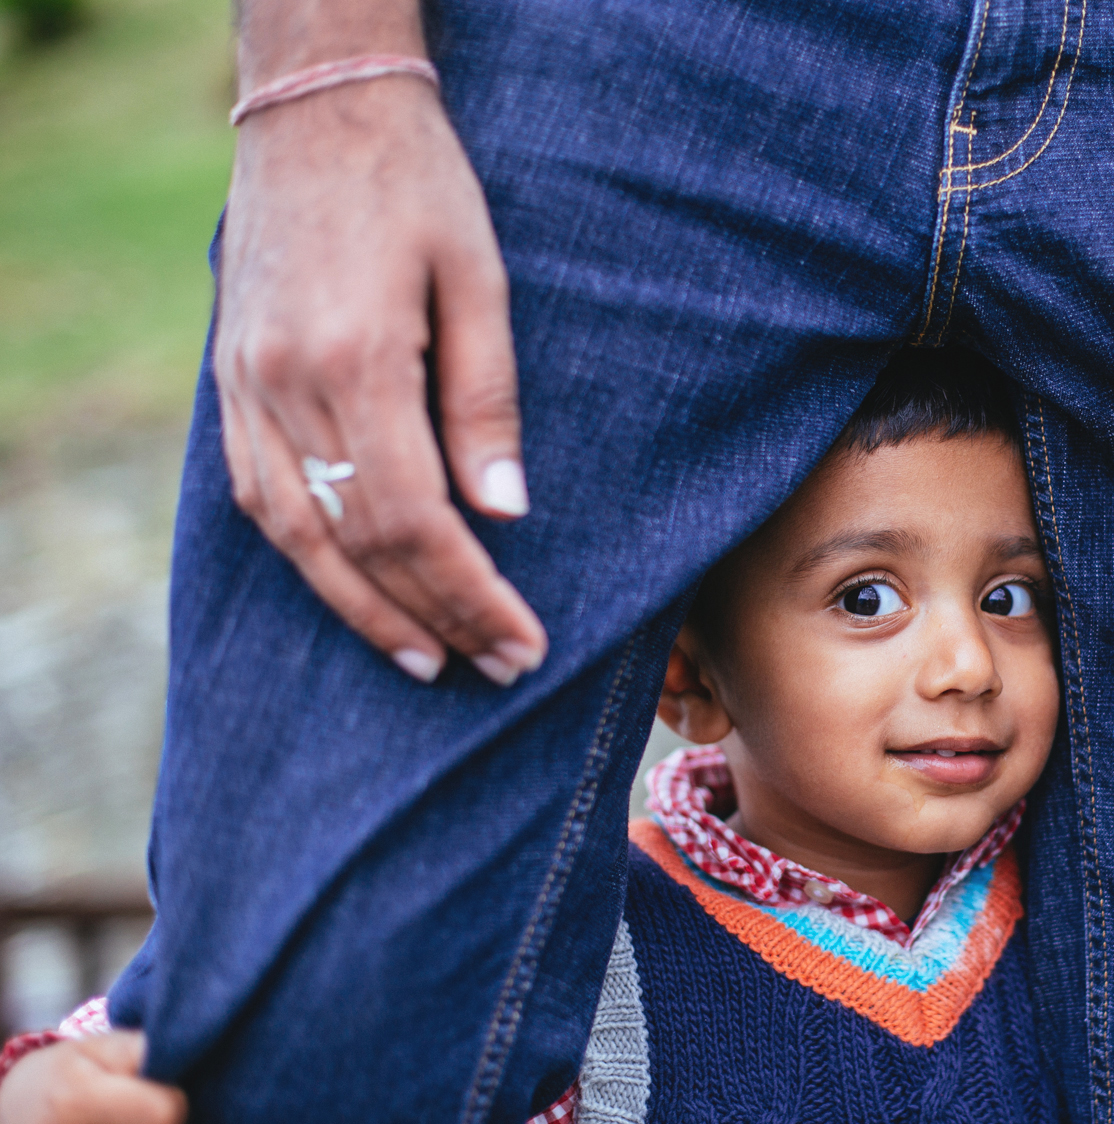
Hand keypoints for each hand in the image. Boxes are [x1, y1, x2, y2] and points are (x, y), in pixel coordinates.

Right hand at [215, 70, 547, 685]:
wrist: (316, 107)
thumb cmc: (418, 184)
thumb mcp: (480, 281)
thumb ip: (487, 405)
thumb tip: (505, 515)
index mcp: (357, 359)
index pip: (415, 521)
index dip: (471, 595)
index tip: (524, 642)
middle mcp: (285, 385)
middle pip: (356, 542)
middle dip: (432, 617)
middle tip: (495, 667)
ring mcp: (244, 385)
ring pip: (295, 533)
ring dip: (361, 608)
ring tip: (424, 658)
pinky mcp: (230, 380)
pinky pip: (258, 495)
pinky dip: (307, 556)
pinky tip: (352, 589)